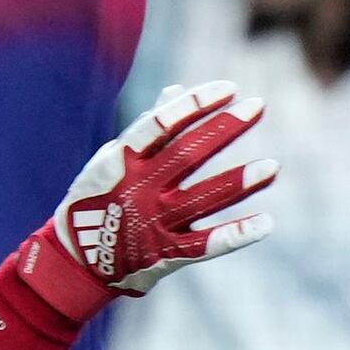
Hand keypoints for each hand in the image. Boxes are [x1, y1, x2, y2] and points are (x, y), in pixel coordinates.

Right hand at [21, 80, 272, 317]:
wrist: (76, 261)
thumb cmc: (97, 200)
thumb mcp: (111, 161)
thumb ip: (147, 129)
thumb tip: (177, 92)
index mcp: (123, 161)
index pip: (162, 124)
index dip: (196, 104)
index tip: (230, 88)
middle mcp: (139, 190)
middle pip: (188, 155)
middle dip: (224, 129)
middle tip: (258, 106)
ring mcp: (153, 223)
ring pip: (202, 199)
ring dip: (239, 183)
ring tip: (273, 167)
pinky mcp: (165, 254)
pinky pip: (205, 245)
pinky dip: (235, 235)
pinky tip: (265, 224)